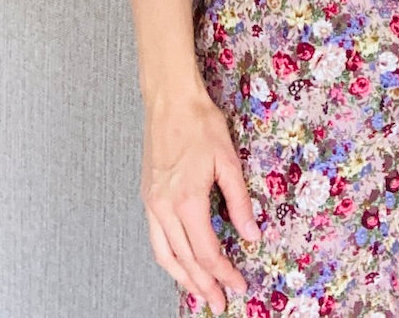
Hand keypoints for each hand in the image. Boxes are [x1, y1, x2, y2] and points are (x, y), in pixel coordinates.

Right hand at [140, 89, 261, 315]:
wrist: (170, 100)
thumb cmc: (201, 123)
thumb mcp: (228, 160)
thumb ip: (239, 201)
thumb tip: (251, 235)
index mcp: (187, 201)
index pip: (207, 252)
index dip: (224, 273)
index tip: (239, 285)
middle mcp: (164, 208)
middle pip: (185, 260)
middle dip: (204, 285)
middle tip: (220, 303)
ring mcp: (152, 203)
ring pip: (165, 255)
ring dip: (183, 279)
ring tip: (199, 294)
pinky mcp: (147, 196)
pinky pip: (156, 239)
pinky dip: (168, 258)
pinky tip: (178, 263)